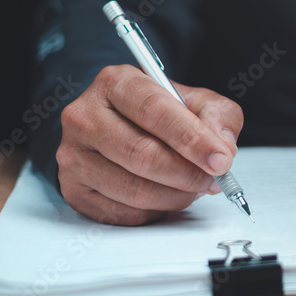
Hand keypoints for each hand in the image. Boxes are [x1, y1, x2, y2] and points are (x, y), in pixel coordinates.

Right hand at [56, 65, 242, 224]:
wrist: (120, 126)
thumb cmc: (160, 113)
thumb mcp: (196, 100)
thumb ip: (218, 116)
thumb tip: (222, 148)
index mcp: (116, 83)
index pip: (154, 111)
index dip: (191, 139)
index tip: (220, 160)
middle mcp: (85, 116)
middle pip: (143, 154)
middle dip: (188, 173)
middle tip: (214, 180)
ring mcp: (73, 155)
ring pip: (135, 190)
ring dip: (177, 196)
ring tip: (195, 188)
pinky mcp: (74, 189)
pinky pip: (124, 213)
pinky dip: (157, 211)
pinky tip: (168, 195)